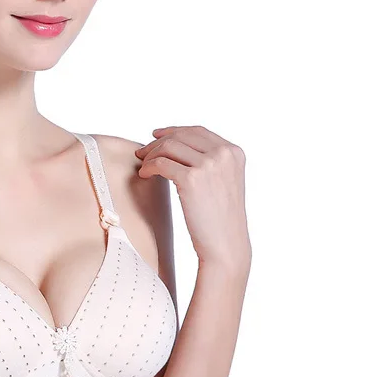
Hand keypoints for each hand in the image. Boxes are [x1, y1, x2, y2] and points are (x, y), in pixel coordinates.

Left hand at [134, 125, 250, 270]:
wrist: (226, 245)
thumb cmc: (220, 218)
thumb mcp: (224, 181)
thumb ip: (210, 161)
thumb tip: (177, 144)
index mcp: (234, 152)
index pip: (197, 131)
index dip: (174, 131)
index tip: (156, 135)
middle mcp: (224, 154)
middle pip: (180, 136)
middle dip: (157, 142)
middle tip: (142, 152)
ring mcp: (209, 165)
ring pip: (168, 147)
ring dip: (150, 154)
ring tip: (143, 166)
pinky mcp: (191, 179)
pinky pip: (161, 163)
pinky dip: (148, 167)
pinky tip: (144, 175)